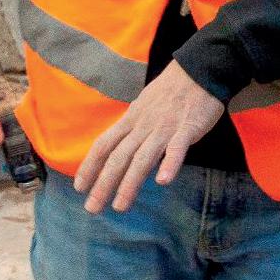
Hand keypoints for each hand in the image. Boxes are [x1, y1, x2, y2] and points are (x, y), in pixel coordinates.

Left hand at [74, 62, 223, 214]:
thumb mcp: (144, 106)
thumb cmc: (172, 90)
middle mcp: (143, 125)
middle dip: (104, 184)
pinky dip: (169, 164)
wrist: (199, 70)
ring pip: (143, 158)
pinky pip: (177, 148)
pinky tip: (163, 181)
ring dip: (130, 183)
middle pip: (119, 157)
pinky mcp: (188, 128)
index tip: (80, 187)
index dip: (90, 166)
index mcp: (132, 120)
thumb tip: (121, 148)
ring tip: (120, 206)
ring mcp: (165, 127)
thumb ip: (134, 127)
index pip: (104, 144)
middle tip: (93, 208)